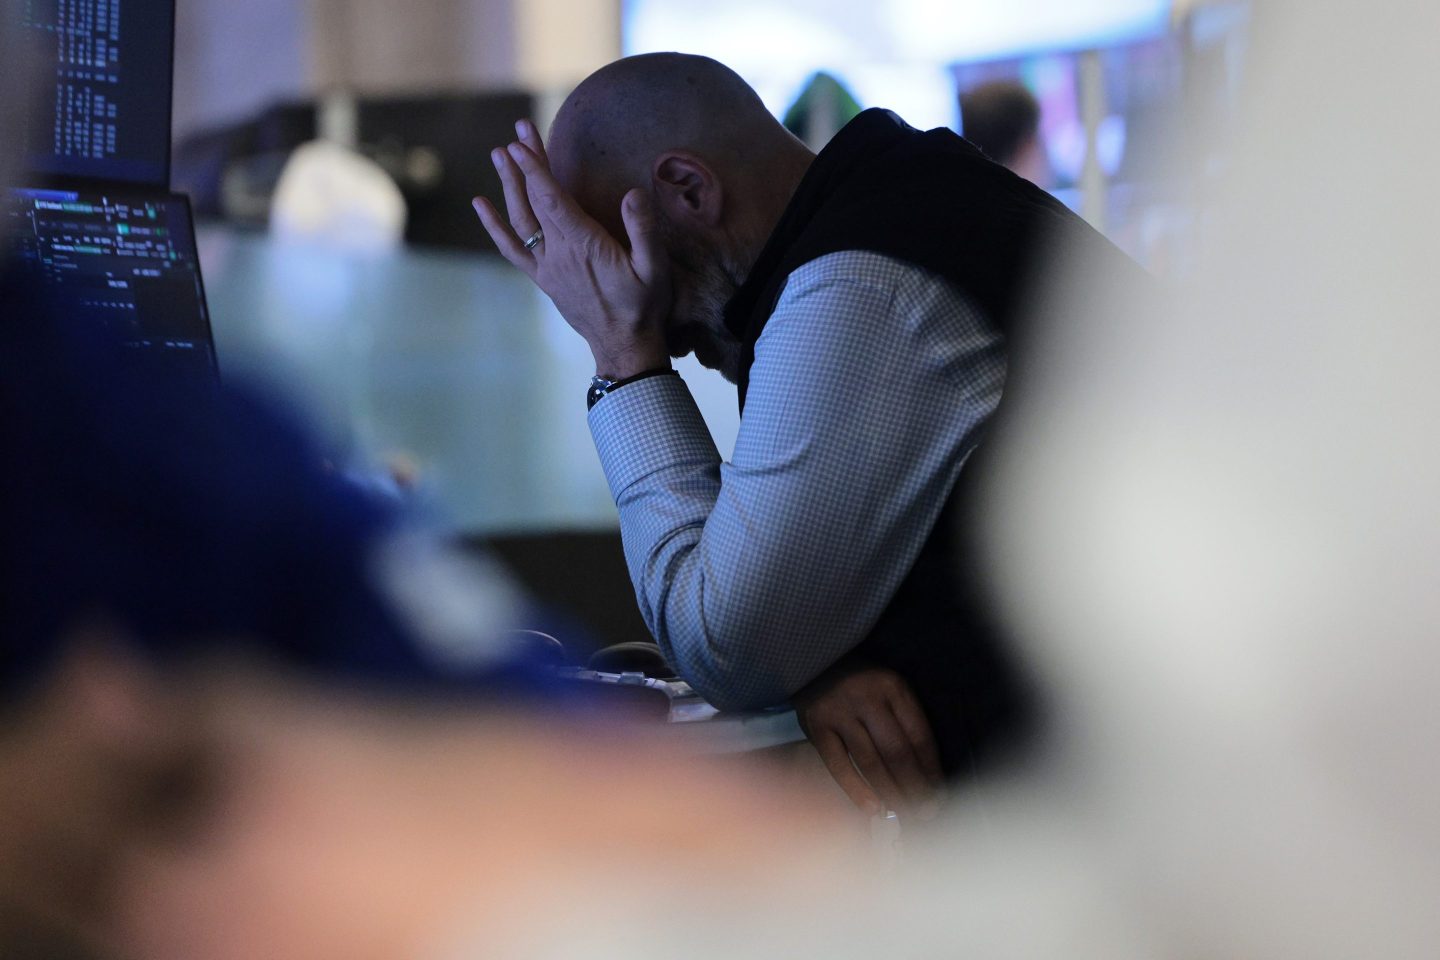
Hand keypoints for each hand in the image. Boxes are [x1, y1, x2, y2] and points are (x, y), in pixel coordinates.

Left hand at [472, 120, 672, 377]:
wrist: (624, 346)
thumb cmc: (644, 305)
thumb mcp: (654, 268)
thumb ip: (644, 231)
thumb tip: (632, 193)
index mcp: (584, 246)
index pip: (553, 199)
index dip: (536, 169)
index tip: (521, 142)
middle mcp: (559, 253)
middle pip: (535, 201)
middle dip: (524, 163)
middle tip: (517, 130)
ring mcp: (547, 266)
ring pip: (520, 220)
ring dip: (509, 185)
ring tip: (500, 155)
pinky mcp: (544, 278)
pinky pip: (512, 249)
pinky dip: (495, 226)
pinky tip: (482, 205)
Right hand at [793, 661, 943, 819]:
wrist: (814, 662)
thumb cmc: (860, 682)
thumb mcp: (889, 688)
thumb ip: (905, 720)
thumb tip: (927, 772)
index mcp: (893, 687)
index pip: (919, 736)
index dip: (932, 770)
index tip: (940, 793)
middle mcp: (867, 698)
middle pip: (897, 753)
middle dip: (915, 787)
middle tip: (927, 812)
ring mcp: (839, 713)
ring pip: (871, 763)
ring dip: (891, 793)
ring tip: (905, 813)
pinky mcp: (816, 727)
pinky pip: (838, 766)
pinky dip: (857, 791)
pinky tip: (873, 808)